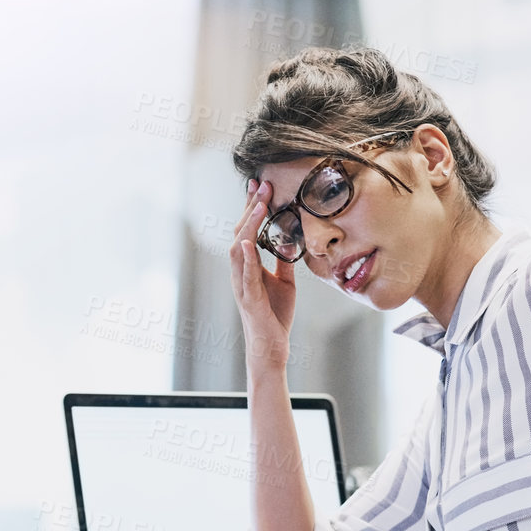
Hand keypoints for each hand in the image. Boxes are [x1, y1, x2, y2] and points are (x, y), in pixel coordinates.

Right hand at [228, 180, 296, 371]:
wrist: (271, 346)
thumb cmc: (274, 315)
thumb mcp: (284, 282)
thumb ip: (283, 261)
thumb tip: (292, 240)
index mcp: (247, 266)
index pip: (247, 229)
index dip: (251, 207)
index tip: (259, 184)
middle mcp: (240, 271)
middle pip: (240, 232)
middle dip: (251, 207)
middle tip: (262, 184)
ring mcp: (242, 284)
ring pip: (239, 248)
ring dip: (249, 224)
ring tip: (260, 204)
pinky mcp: (249, 298)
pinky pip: (246, 274)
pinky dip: (247, 256)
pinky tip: (249, 240)